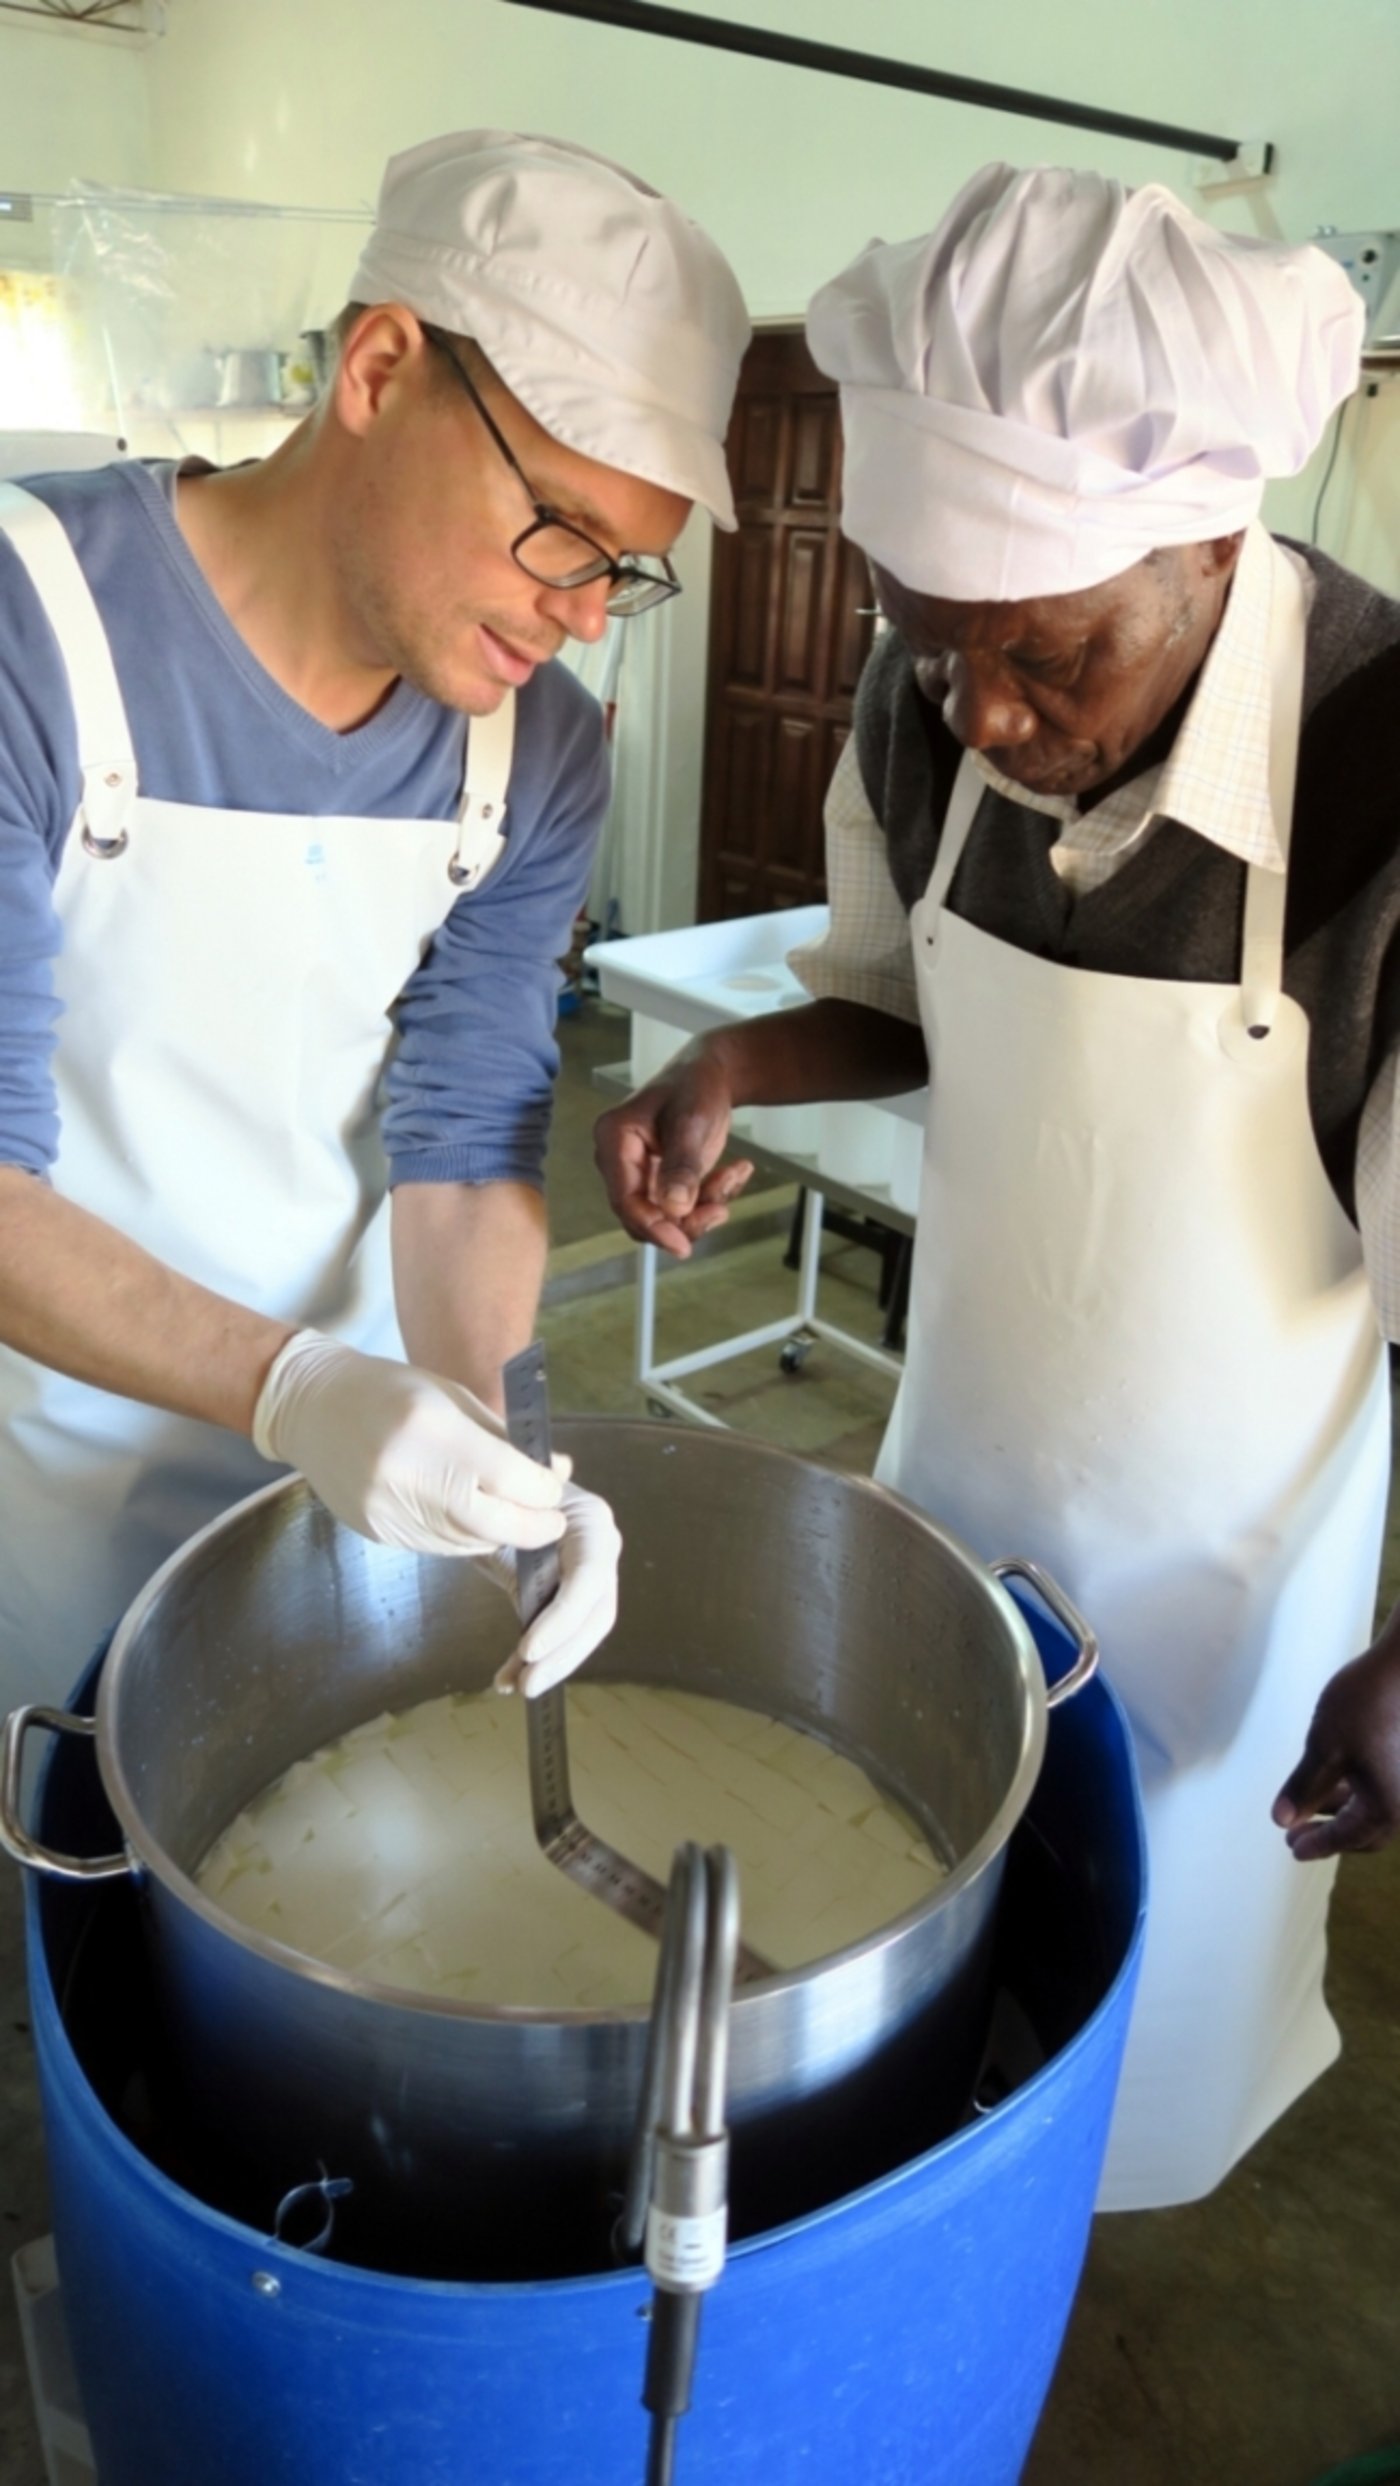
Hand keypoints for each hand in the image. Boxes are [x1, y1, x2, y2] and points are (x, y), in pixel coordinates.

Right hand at [252, 1330, 566, 1556]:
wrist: (311, 1407)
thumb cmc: (389, 1391)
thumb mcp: (452, 1398)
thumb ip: (504, 1439)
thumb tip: (557, 1472)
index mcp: (432, 1429)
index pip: (509, 1477)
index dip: (544, 1491)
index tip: (556, 1488)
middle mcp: (408, 1474)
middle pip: (493, 1523)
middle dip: (534, 1527)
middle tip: (552, 1522)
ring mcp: (388, 1509)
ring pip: (468, 1543)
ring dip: (501, 1534)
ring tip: (517, 1518)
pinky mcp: (377, 1531)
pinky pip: (438, 1547)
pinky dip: (467, 1538)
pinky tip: (474, 1520)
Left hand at [487, 1477, 622, 1697]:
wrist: (486, 1496)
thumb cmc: (498, 1487)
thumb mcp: (510, 1492)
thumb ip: (530, 1487)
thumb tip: (560, 1466)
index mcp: (592, 1522)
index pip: (591, 1577)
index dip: (564, 1617)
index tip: (528, 1648)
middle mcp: (599, 1552)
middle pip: (595, 1614)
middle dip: (563, 1653)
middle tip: (527, 1683)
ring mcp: (586, 1579)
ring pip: (583, 1633)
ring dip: (553, 1664)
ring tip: (516, 1686)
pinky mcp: (565, 1599)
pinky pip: (562, 1635)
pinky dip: (539, 1659)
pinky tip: (508, 1678)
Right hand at [593, 1049, 753, 1258]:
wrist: (711, 1074)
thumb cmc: (695, 1086)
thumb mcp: (691, 1122)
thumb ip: (681, 1165)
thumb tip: (674, 1209)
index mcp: (614, 1141)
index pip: (625, 1199)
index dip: (652, 1226)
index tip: (682, 1244)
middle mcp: (620, 1163)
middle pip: (644, 1216)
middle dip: (686, 1219)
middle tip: (721, 1209)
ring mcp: (641, 1175)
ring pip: (667, 1217)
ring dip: (705, 1206)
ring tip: (734, 1174)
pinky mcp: (662, 1183)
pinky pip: (685, 1209)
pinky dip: (712, 1198)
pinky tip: (735, 1171)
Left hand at [1273, 1640, 1399, 1858]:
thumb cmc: (1366, 1703)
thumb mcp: (1323, 1748)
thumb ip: (1303, 1787)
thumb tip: (1280, 1820)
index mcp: (1386, 1807)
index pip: (1345, 1837)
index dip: (1316, 1844)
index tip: (1291, 1849)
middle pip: (1364, 1834)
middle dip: (1330, 1835)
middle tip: (1296, 1835)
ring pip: (1373, 1811)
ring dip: (1340, 1813)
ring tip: (1308, 1808)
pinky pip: (1381, 1791)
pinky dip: (1355, 1794)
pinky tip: (1333, 1780)